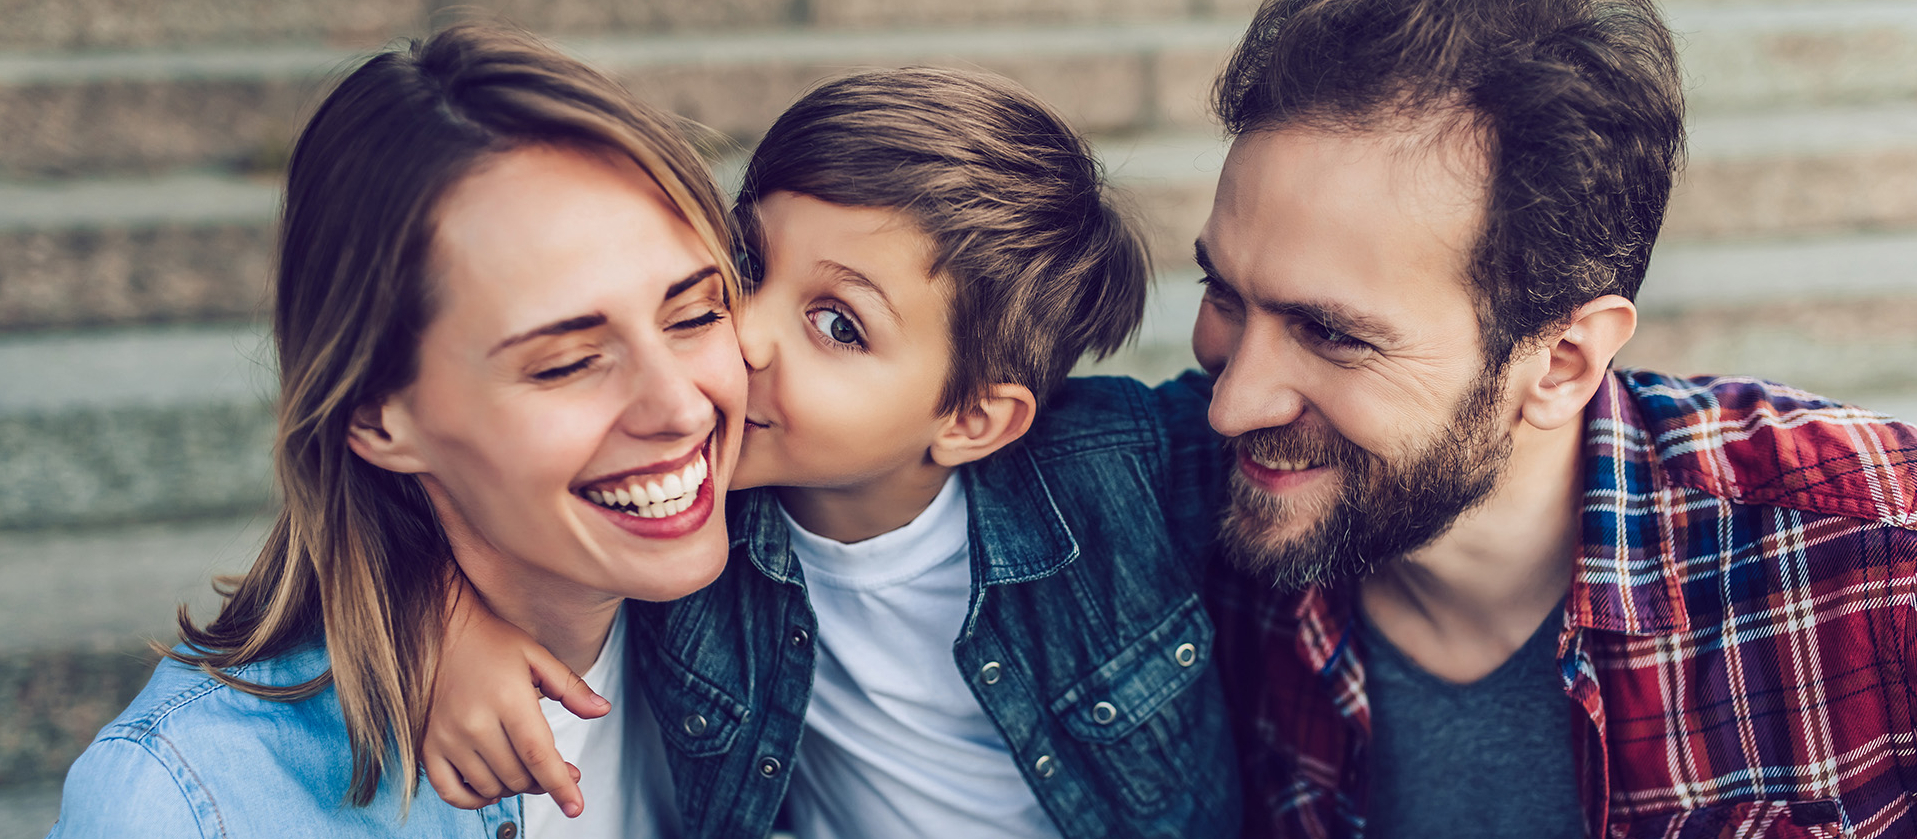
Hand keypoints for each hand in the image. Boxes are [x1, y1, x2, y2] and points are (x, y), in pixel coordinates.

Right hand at [422, 577, 610, 817]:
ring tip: (524, 769)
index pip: (539, 756)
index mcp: (508, 699)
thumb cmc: (492, 643)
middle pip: (518, 775)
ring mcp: (447, 737)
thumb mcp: (537, 657)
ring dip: (513, 787)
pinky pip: (451, 792)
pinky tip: (491, 787)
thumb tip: (603, 711)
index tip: (576, 807)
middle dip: (543, 781)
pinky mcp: (427, 746)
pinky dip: (474, 799)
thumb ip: (571, 688)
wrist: (436, 631)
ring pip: (490, 786)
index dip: (560, 785)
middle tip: (556, 769)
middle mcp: (475, 722)